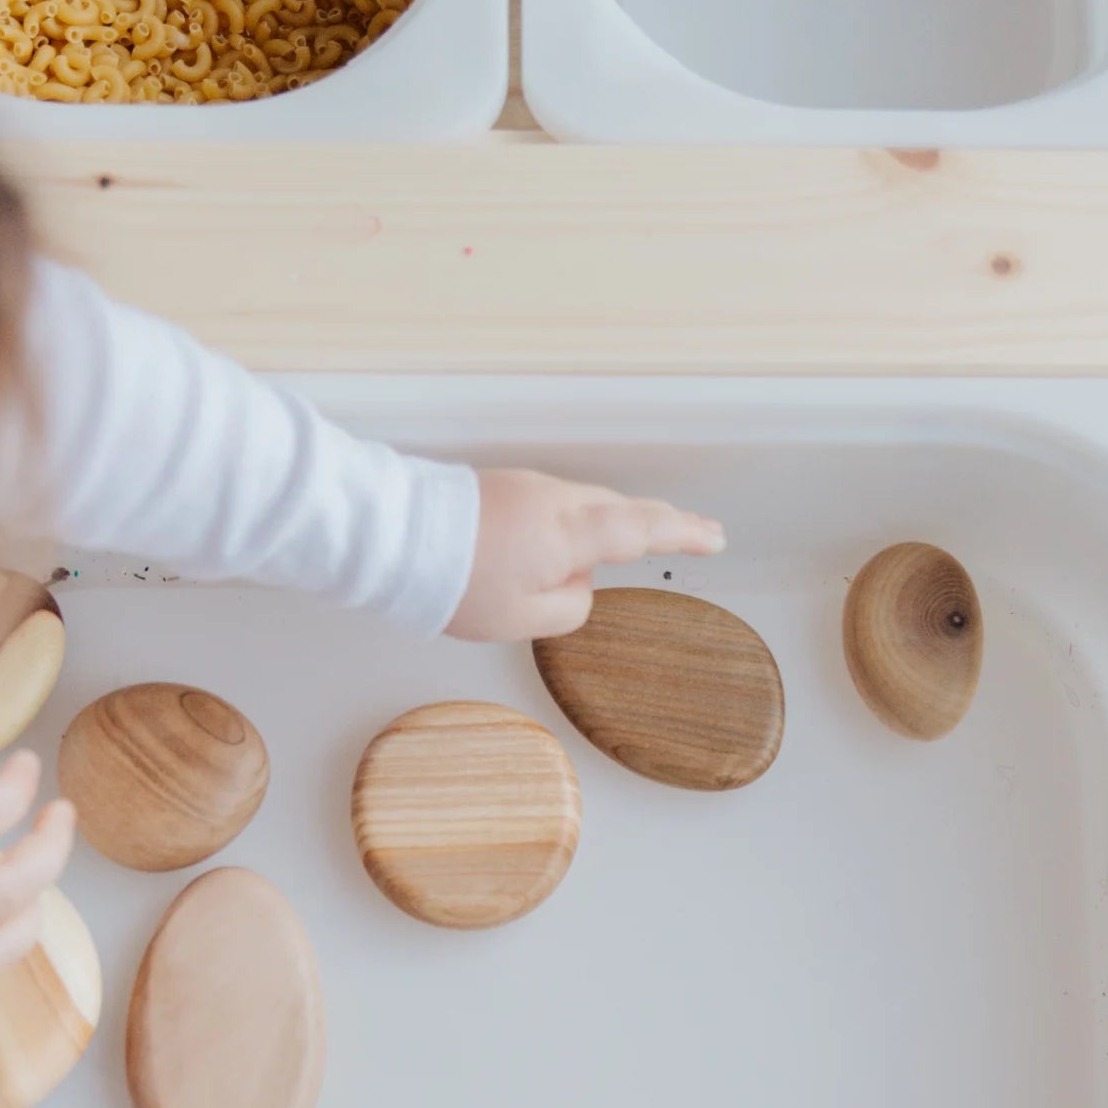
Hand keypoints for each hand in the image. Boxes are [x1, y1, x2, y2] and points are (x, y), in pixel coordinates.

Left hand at [445, 468, 725, 641]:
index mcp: (568, 533)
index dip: (683, 534)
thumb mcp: (520, 619)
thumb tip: (581, 585)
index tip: (715, 538)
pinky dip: (575, 520)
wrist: (392, 535)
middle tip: (696, 531)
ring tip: (632, 543)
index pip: (641, 531)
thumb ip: (567, 607)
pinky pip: (555, 504)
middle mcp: (555, 500)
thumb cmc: (454, 583)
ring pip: (585, 504)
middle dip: (660, 520)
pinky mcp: (502, 487)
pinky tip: (565, 544)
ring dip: (612, 522)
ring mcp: (527, 487)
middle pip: (620, 507)